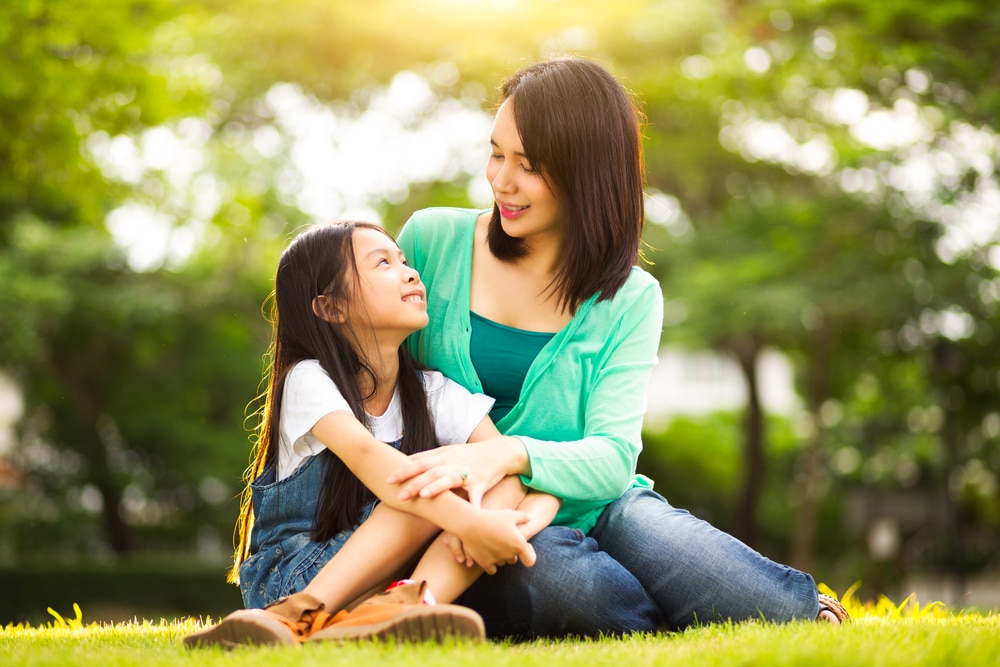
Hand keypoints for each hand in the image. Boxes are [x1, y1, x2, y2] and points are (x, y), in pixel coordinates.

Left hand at [387, 439, 518, 506]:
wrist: (499, 452)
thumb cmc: (469, 455)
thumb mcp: (447, 451)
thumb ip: (428, 457)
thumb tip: (405, 461)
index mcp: (442, 456)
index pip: (419, 462)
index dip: (403, 471)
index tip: (388, 479)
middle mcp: (453, 463)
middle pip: (430, 472)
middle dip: (414, 482)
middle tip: (400, 494)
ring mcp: (467, 472)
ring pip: (449, 479)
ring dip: (437, 487)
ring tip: (424, 496)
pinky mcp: (481, 483)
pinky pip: (475, 495)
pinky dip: (472, 504)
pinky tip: (467, 513)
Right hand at [453, 508, 536, 573]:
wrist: (471, 523)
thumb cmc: (492, 517)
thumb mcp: (510, 514)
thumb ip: (523, 517)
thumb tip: (531, 518)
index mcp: (519, 544)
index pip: (530, 561)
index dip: (529, 554)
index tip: (525, 546)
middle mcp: (509, 554)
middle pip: (513, 559)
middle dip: (510, 552)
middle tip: (503, 541)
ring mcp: (497, 560)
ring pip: (502, 563)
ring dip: (500, 557)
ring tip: (492, 544)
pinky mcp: (485, 563)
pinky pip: (492, 569)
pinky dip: (491, 564)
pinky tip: (486, 553)